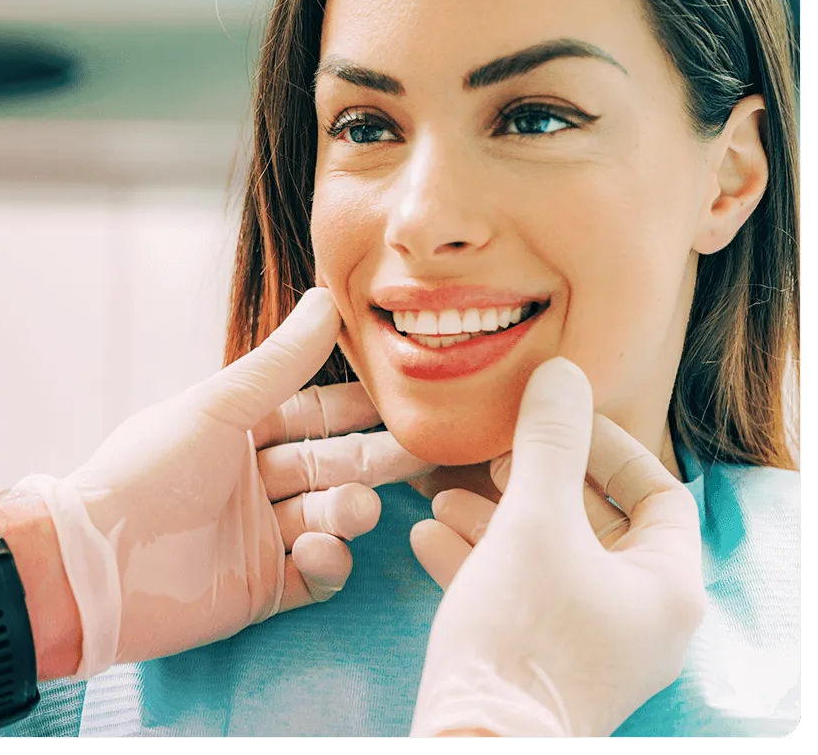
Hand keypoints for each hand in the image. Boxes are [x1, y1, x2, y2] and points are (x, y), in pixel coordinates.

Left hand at [16, 288, 433, 678]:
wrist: (93, 565)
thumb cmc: (148, 471)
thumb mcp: (218, 407)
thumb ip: (280, 362)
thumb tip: (327, 297)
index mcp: (240, 433)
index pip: (313, 414)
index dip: (356, 406)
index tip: (402, 395)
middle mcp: (253, 481)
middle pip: (330, 465)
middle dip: (372, 459)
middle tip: (421, 452)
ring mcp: (259, 537)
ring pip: (327, 517)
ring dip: (349, 511)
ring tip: (355, 508)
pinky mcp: (260, 590)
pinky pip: (312, 575)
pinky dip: (326, 563)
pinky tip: (318, 552)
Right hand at [409, 358, 705, 737]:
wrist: (472, 745)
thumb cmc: (521, 632)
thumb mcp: (533, 520)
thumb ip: (549, 442)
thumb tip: (561, 373)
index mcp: (664, 586)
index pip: (658, 494)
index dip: (609, 446)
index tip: (555, 423)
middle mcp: (636, 617)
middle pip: (593, 521)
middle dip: (535, 480)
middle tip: (494, 456)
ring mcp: (588, 642)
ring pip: (547, 555)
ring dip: (495, 517)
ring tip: (443, 493)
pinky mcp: (541, 659)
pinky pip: (518, 592)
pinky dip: (479, 559)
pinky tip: (428, 535)